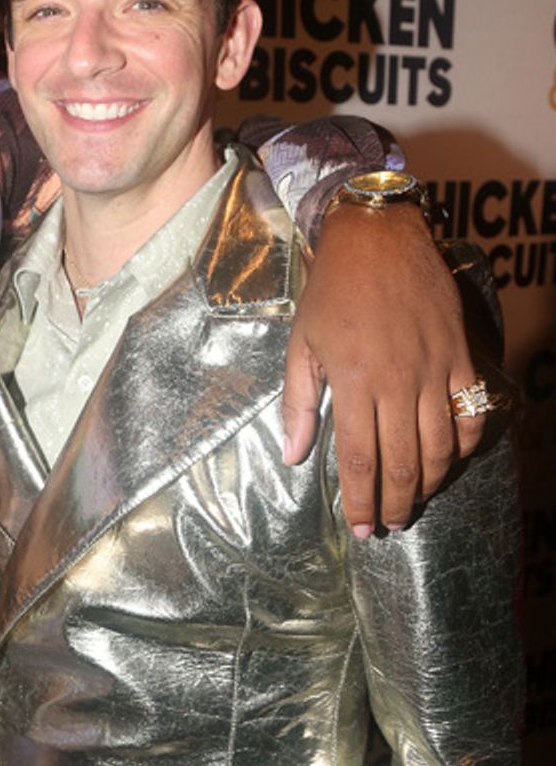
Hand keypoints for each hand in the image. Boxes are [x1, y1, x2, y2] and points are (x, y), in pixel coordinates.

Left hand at [282, 203, 482, 536]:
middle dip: (396, 503)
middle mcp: (397, 382)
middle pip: (402, 463)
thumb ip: (298, 403)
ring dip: (430, 481)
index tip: (362, 529)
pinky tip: (454, 456)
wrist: (378, 237)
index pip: (360, 461)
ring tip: (416, 501)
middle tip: (390, 525)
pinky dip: (467, 441)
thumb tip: (294, 455)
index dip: (362, 502)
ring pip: (440, 444)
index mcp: (353, 383)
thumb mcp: (301, 344)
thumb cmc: (331, 290)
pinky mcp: (459, 354)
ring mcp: (433, 369)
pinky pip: (470, 409)